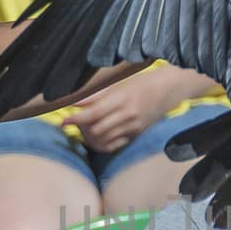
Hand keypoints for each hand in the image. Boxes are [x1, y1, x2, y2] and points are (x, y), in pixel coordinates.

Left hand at [62, 72, 177, 153]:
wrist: (166, 91)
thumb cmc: (139, 84)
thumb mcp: (118, 84)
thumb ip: (97, 95)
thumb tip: (75, 103)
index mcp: (121, 98)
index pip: (94, 112)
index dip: (76, 119)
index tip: (64, 121)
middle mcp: (127, 114)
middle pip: (97, 129)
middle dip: (81, 129)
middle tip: (74, 124)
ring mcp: (132, 127)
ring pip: (104, 139)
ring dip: (89, 138)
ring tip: (83, 131)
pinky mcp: (136, 135)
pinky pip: (115, 145)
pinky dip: (102, 145)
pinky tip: (96, 140)